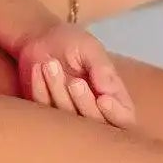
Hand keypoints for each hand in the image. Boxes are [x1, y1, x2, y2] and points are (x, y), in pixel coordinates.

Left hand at [17, 22, 135, 127]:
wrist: (40, 38)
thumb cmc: (71, 42)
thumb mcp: (89, 48)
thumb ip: (101, 68)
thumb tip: (110, 91)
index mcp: (112, 94)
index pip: (124, 117)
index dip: (116, 114)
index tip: (102, 99)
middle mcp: (93, 108)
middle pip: (96, 124)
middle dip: (84, 103)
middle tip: (74, 81)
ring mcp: (68, 113)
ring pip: (68, 120)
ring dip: (58, 92)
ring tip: (50, 64)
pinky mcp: (46, 113)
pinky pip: (44, 110)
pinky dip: (40, 90)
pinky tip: (38, 69)